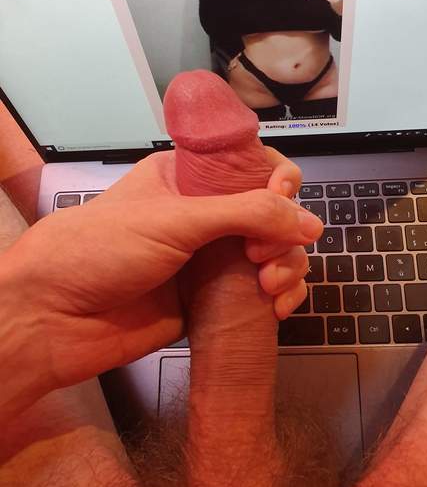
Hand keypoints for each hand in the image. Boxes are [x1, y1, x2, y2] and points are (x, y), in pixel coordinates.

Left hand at [0, 149, 321, 399]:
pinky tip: (277, 309)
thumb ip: (247, 214)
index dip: (278, 182)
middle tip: (263, 259)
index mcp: (189, 177)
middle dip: (284, 235)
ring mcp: (210, 258)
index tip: (282, 202)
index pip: (253, 167)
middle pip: (272, 215)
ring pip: (273, 255)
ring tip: (270, 289)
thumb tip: (312, 223)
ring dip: (287, 268)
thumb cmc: (102, 250)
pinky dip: (279, 298)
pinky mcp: (213, 299)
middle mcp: (205, 215)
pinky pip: (261, 293)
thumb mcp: (175, 219)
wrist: (54, 320)